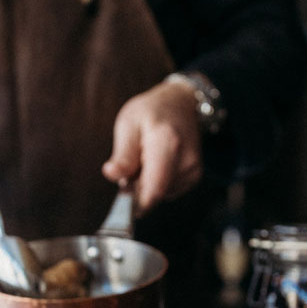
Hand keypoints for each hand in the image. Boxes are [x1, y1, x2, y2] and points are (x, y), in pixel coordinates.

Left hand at [102, 80, 202, 213]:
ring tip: (146, 159)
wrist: (181, 104)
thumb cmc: (151, 112)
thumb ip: (122, 154)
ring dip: (146, 184)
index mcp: (167, 143)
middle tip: (132, 164)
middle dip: (137, 188)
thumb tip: (111, 174)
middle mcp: (186, 160)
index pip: (154, 190)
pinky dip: (157, 183)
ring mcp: (193, 170)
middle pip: (154, 194)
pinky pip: (168, 191)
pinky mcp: (194, 177)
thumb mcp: (128, 124)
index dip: (136, 203)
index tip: (122, 201)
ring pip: (160, 195)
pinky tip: (157, 163)